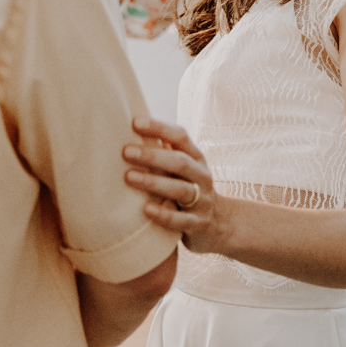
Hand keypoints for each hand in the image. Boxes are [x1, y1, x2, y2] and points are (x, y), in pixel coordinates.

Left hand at [123, 117, 232, 254]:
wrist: (220, 223)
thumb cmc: (189, 187)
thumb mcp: (183, 167)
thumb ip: (165, 152)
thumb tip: (132, 129)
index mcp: (196, 157)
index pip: (180, 137)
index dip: (159, 128)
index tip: (135, 122)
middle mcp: (202, 176)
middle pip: (180, 162)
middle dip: (152, 156)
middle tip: (125, 151)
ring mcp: (203, 200)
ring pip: (181, 189)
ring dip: (154, 182)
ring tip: (128, 177)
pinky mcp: (199, 224)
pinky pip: (182, 220)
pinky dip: (164, 215)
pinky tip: (146, 210)